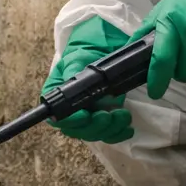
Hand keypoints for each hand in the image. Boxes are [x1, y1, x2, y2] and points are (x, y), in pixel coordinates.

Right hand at [43, 28, 132, 143]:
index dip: (71, 121)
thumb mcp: (76, 58)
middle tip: (108, 116)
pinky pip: (108, 134)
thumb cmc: (85, 53)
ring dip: (109, 130)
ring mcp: (87, 117)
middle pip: (77, 131)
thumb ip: (71, 72)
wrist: (102, 51)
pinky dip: (118, 134)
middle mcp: (69, 111)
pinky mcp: (103, 119)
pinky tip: (127, 129)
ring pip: (94, 134)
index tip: (86, 115)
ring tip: (123, 116)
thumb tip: (68, 86)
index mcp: (58, 97)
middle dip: (94, 126)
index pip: (58, 118)